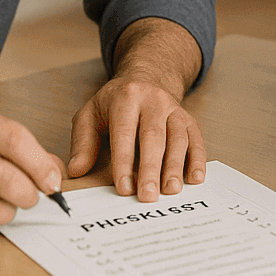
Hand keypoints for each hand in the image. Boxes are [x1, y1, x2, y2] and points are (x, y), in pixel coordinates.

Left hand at [68, 71, 204, 201]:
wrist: (145, 79)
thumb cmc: (114, 103)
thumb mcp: (90, 114)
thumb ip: (83, 142)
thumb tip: (77, 170)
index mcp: (126, 98)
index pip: (125, 132)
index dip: (124, 161)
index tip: (124, 188)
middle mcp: (153, 100)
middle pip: (154, 137)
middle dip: (151, 168)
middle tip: (148, 196)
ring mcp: (174, 109)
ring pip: (178, 138)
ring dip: (175, 166)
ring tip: (171, 191)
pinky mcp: (188, 118)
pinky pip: (195, 138)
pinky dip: (197, 159)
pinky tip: (195, 178)